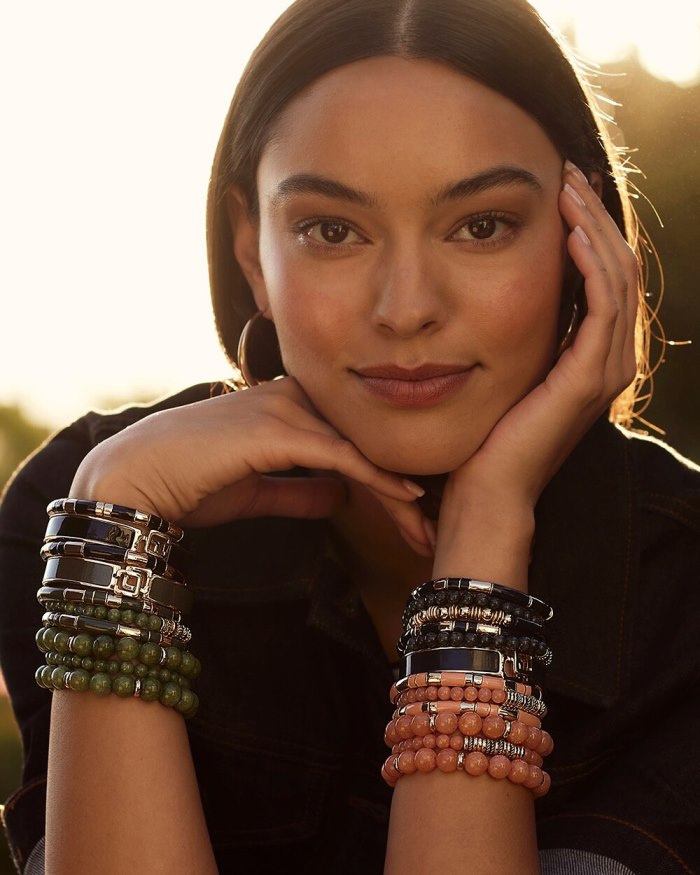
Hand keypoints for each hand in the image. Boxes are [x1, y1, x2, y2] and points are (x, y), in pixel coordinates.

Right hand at [70, 376, 430, 553]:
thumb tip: (338, 499)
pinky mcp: (277, 430)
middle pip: (364, 440)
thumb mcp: (256, 490)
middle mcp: (292, 399)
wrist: (135, 477)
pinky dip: (376, 477)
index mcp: (287, 407)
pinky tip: (406, 498)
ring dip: (398, 490)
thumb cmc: (188, 481)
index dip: (384, 475)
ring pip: (360, 448)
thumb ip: (298, 490)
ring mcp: (284, 410)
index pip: (350, 439)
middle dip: (401, 486)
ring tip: (427, 527)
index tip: (413, 514)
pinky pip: (341, 455)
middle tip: (432, 528)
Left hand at [433, 162, 638, 580]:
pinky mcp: (588, 379)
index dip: (589, 230)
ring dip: (595, 228)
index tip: (561, 190)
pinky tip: (571, 232)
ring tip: (569, 188)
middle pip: (619, 268)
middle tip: (568, 173)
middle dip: (595, 216)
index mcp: (591, 357)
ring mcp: (604, 370)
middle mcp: (609, 360)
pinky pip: (602, 307)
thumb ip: (515, 333)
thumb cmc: (484, 436)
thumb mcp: (502, 370)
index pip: (605, 277)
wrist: (485, 492)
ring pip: (617, 279)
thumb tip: (491, 291)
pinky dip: (592, 265)